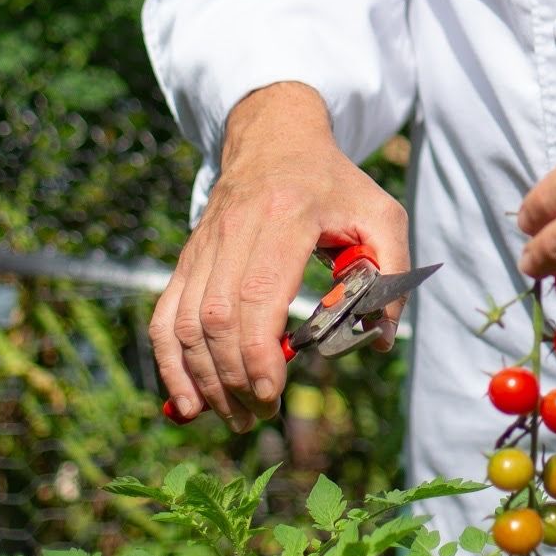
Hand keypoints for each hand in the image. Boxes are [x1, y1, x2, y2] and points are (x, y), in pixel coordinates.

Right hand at [150, 82, 410, 430]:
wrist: (276, 138)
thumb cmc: (335, 184)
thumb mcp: (381, 214)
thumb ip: (390, 272)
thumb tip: (381, 339)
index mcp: (287, 217)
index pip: (257, 295)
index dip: (257, 354)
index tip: (272, 393)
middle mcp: (236, 229)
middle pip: (215, 317)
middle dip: (231, 378)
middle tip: (257, 416)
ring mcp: (204, 244)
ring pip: (185, 322)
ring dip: (201, 379)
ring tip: (230, 417)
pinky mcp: (188, 257)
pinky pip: (165, 315)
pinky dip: (169, 363)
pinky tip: (184, 402)